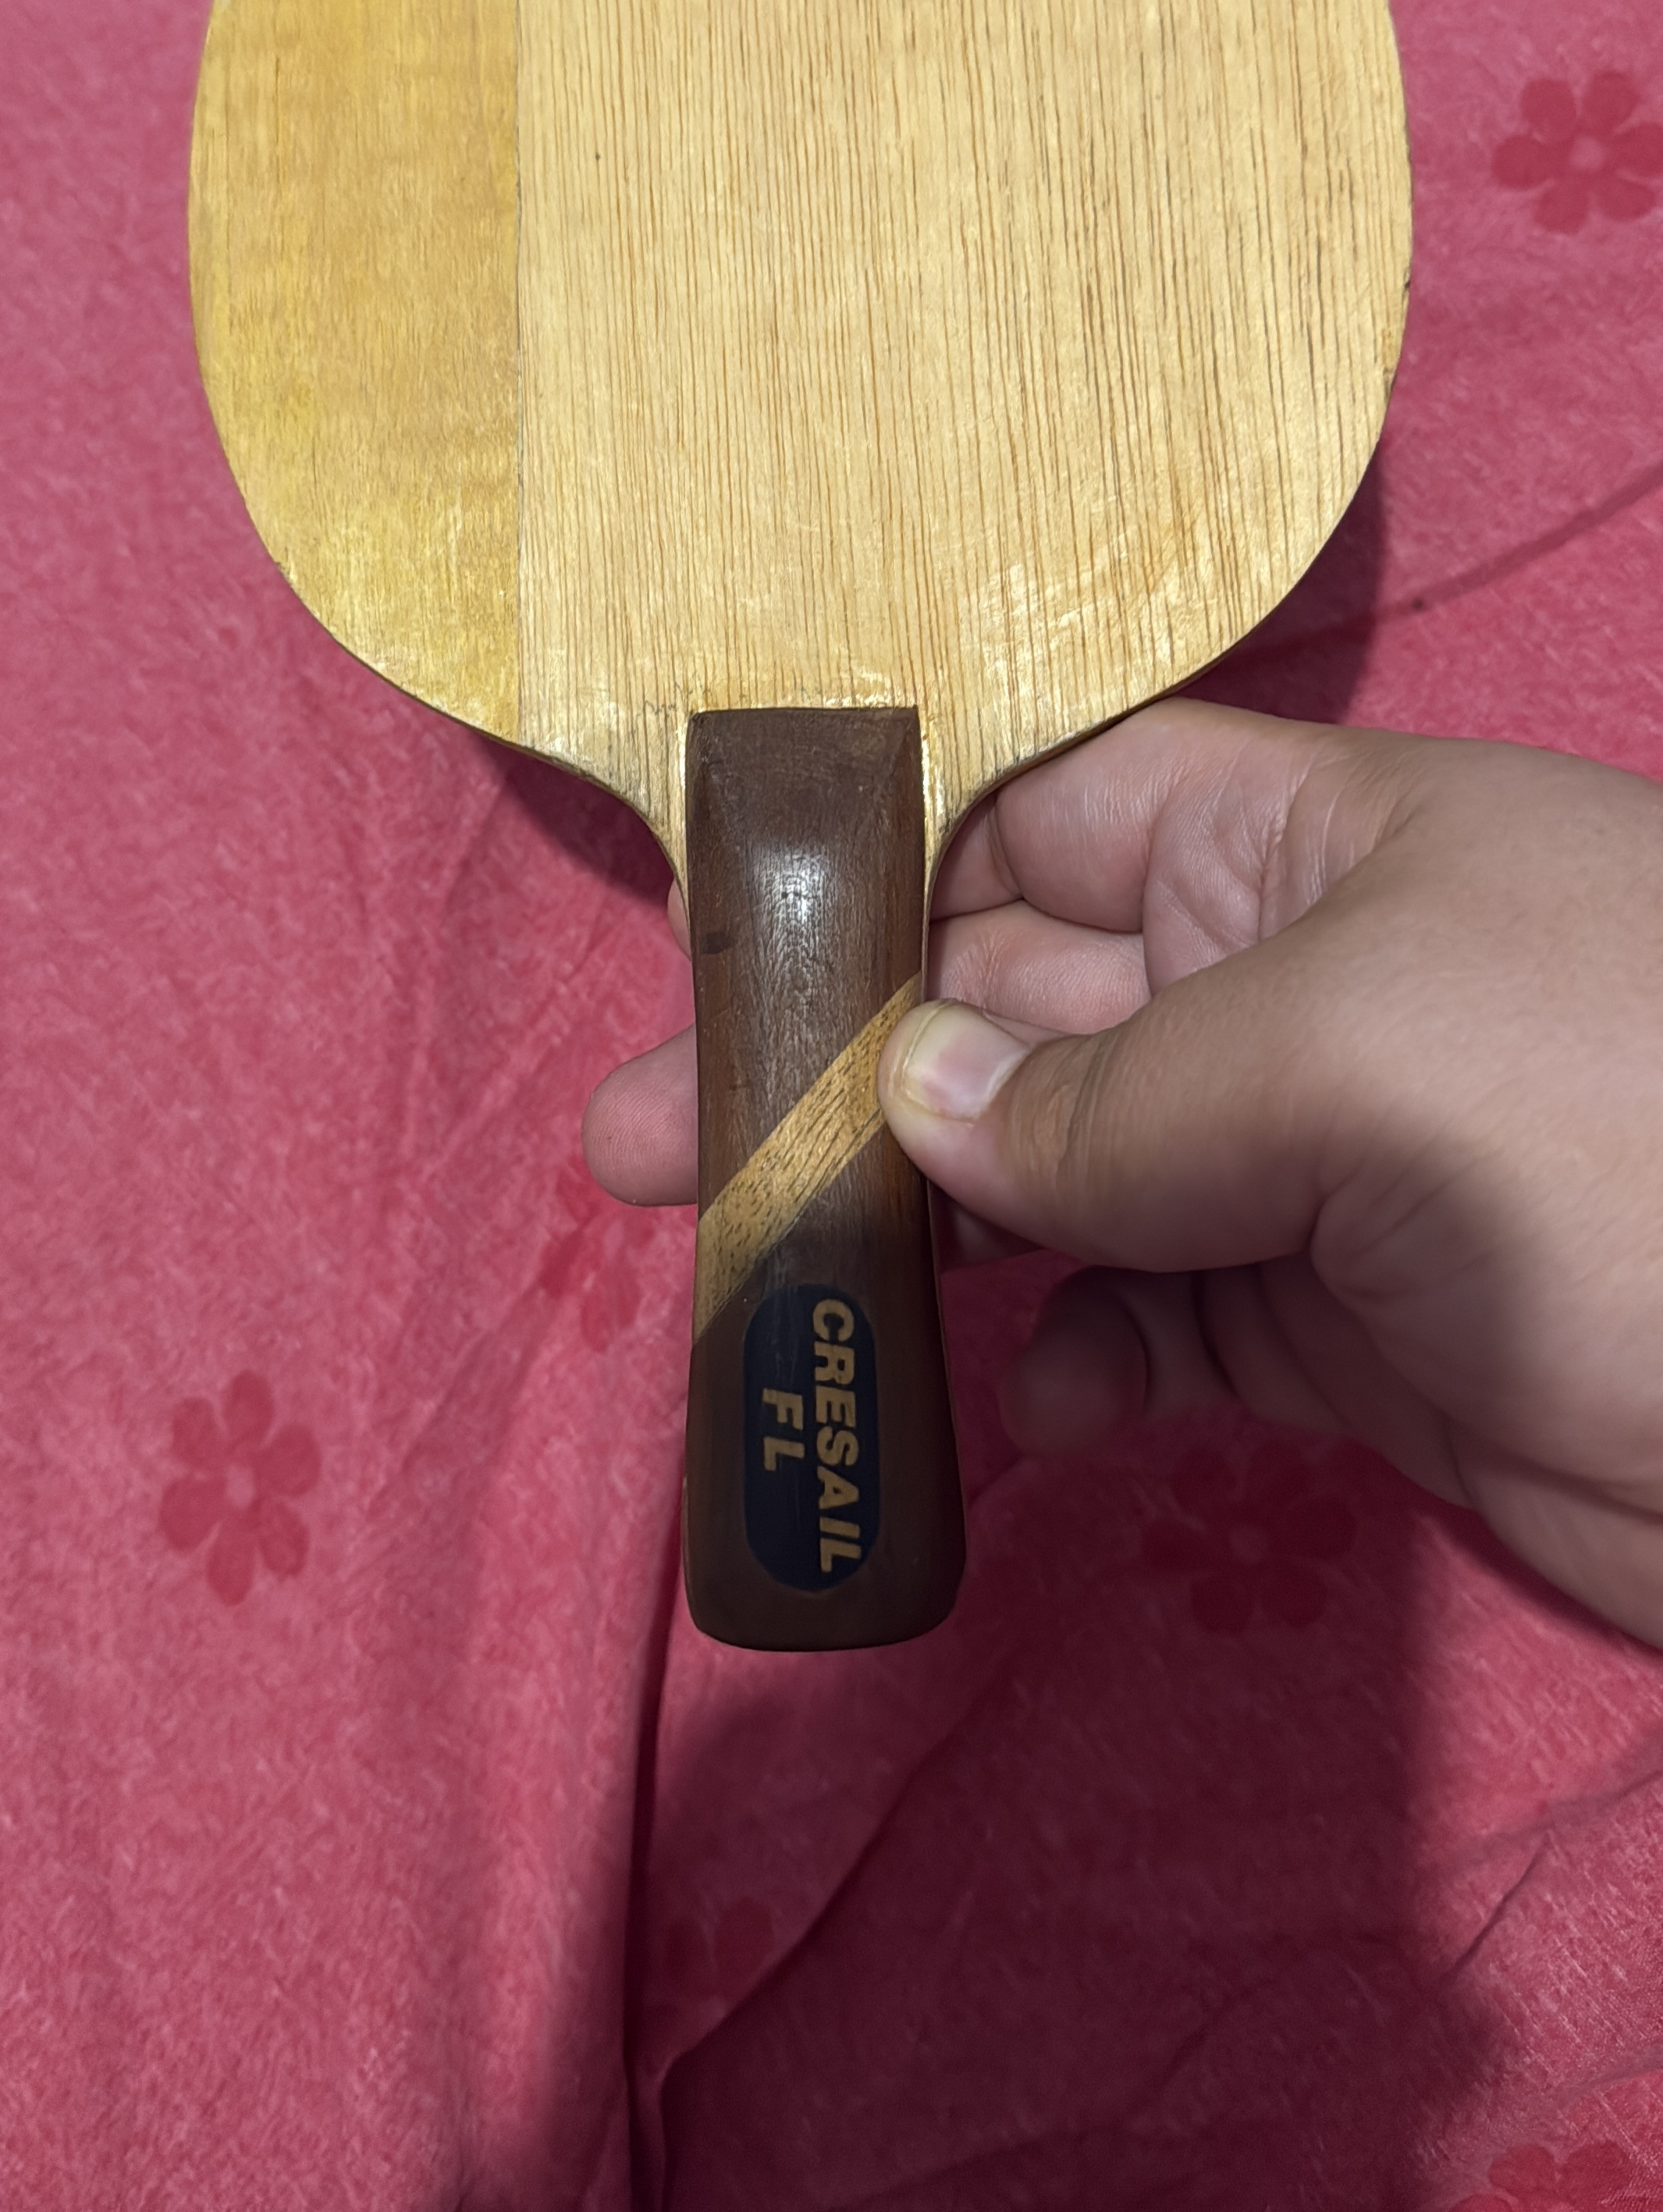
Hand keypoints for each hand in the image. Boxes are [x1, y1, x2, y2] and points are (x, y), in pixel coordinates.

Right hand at [584, 701, 1662, 1648]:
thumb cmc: (1628, 1134)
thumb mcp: (1356, 1056)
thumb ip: (1113, 1088)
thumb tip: (915, 1094)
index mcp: (1299, 838)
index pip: (1044, 805)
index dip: (878, 863)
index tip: (718, 939)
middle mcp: (1288, 979)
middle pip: (1013, 997)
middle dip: (836, 1067)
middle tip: (646, 1155)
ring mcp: (1315, 1165)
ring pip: (1061, 1176)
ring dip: (921, 1232)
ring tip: (776, 1298)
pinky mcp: (1345, 1337)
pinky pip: (1156, 1325)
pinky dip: (1078, 1361)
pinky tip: (1034, 1405)